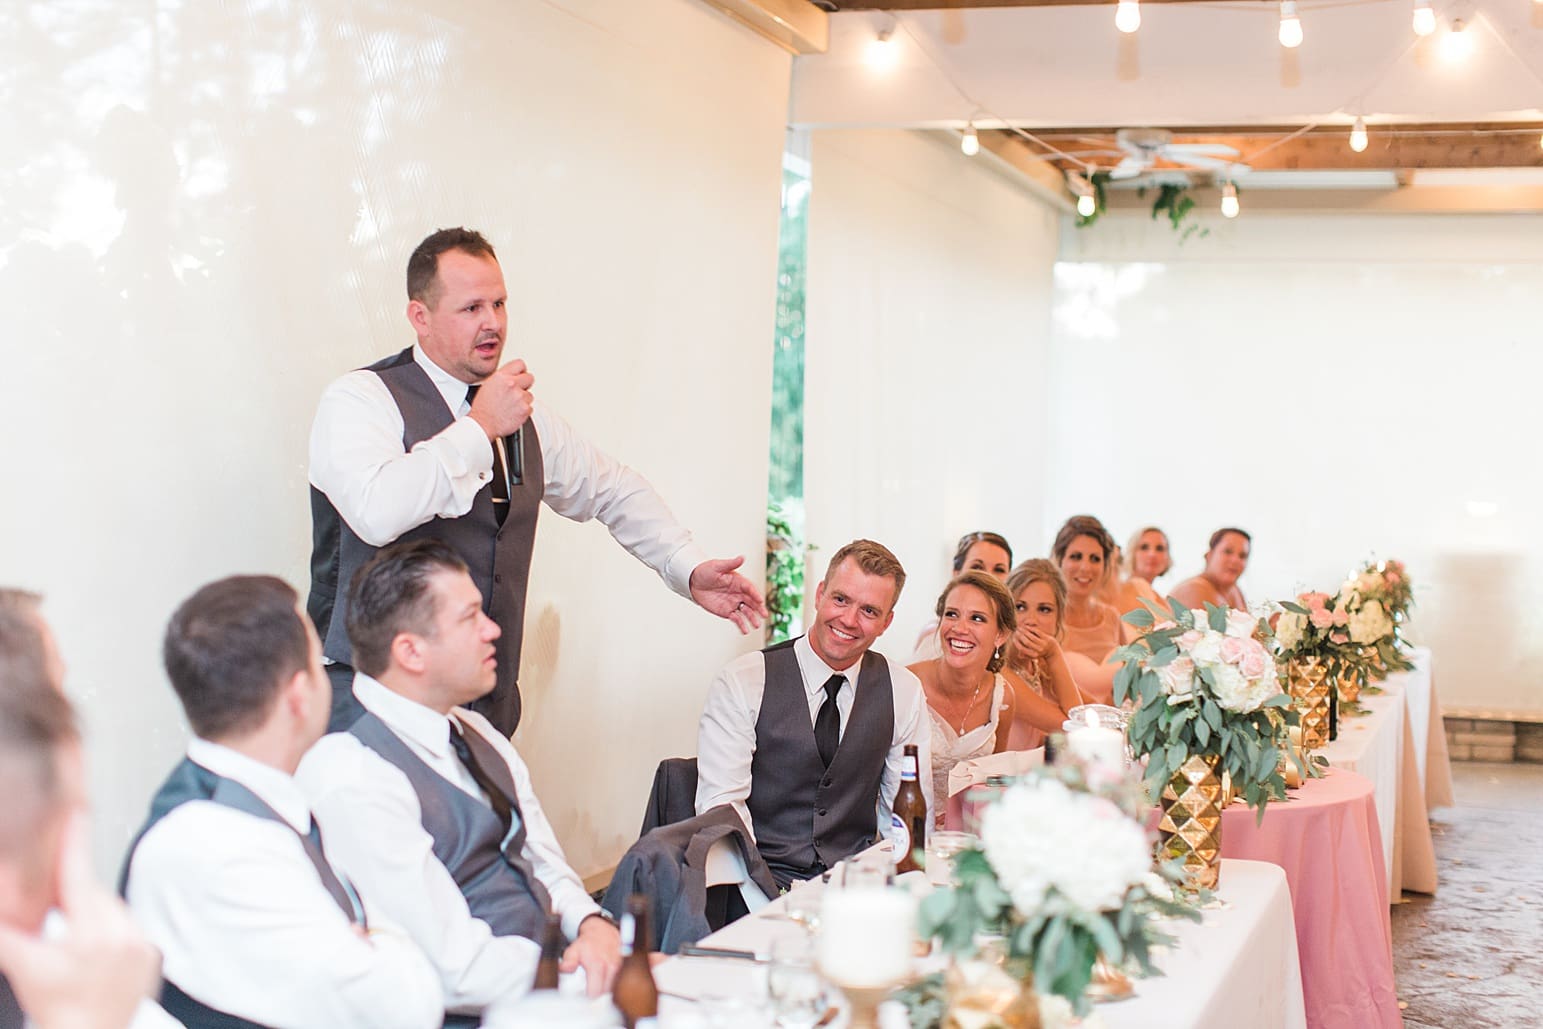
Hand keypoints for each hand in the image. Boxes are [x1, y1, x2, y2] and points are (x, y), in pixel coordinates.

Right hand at [0, 815, 160, 1028]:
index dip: (73, 843)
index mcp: (92, 930)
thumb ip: (5, 933)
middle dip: (73, 893)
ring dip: (91, 914)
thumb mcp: (24, 965)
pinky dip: (110, 932)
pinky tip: (93, 951)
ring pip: (111, 911)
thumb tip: (2, 909)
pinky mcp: (151, 957)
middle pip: (93, 894)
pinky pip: (128, 930)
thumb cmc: (58, 1009)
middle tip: (55, 907)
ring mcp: (140, 944)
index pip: (79, 875)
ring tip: (72, 941)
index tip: (76, 813)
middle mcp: (122, 932)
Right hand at [466, 360, 534, 439]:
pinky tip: (514, 412)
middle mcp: (511, 384)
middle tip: (518, 391)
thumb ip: (502, 379)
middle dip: (525, 384)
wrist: (483, 425)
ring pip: (530, 395)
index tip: (520, 375)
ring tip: (511, 405)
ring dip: (523, 400)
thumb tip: (512, 376)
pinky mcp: (525, 409)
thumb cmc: (483, 408)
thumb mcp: (488, 385)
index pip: (520, 364)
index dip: (521, 371)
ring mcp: (519, 397)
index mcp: (501, 376)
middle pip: (530, 378)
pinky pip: (530, 407)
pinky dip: (524, 411)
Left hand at [562, 915, 621, 995]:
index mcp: (597, 965)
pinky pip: (617, 983)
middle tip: (587, 990)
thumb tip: (564, 969)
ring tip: (595, 984)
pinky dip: (610, 984)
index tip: (582, 995)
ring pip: (612, 989)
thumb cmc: (588, 942)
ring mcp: (619, 968)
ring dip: (603, 989)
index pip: (595, 992)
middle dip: (595, 994)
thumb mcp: (573, 950)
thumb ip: (568, 961)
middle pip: (604, 993)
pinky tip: (603, 980)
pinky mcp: (624, 968)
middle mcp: (611, 967)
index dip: (587, 997)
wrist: (603, 931)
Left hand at [689, 556, 768, 633]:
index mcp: (738, 581)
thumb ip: (730, 563)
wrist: (693, 582)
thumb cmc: (705, 571)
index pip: (750, 588)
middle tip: (764, 615)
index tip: (760, 600)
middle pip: (752, 601)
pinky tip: (745, 630)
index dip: (755, 594)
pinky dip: (741, 625)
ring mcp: (733, 603)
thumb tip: (742, 557)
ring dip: (752, 618)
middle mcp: (738, 593)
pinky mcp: (727, 611)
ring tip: (756, 625)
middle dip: (758, 608)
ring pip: (746, 611)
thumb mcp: (717, 566)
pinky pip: (736, 619)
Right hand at [1013, 623, 1057, 661]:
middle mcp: (1038, 649)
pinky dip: (1030, 629)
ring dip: (1024, 631)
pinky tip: (1026, 627)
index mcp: (1034, 654)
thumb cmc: (1040, 652)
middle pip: (1026, 642)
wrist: (1053, 650)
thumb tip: (1019, 655)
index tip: (1013, 638)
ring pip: (1031, 636)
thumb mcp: (1033, 656)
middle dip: (1020, 636)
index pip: (1022, 648)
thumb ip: (1026, 655)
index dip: (1016, 643)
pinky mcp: (1046, 638)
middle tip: (1015, 631)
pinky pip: (1037, 632)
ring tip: (1019, 628)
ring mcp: (1043, 643)